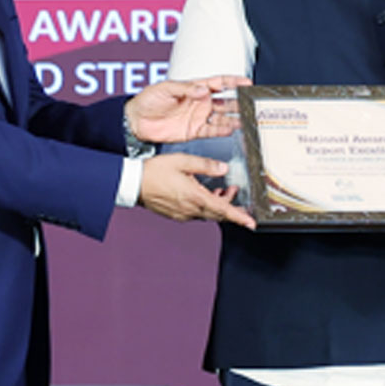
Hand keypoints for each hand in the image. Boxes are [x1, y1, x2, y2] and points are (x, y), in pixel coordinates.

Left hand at [126, 75, 247, 143]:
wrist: (137, 120)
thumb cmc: (148, 100)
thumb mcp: (166, 88)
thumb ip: (186, 89)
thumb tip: (203, 90)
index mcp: (195, 88)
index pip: (219, 83)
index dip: (233, 82)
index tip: (247, 82)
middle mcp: (200, 102)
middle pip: (225, 101)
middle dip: (238, 102)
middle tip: (250, 104)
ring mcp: (198, 117)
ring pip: (221, 117)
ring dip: (233, 118)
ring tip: (245, 119)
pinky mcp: (194, 131)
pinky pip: (211, 131)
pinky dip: (221, 131)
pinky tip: (230, 129)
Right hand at [139, 153, 255, 227]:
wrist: (133, 184)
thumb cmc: (154, 172)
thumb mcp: (182, 161)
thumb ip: (205, 165)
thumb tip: (223, 168)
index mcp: (194, 197)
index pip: (223, 210)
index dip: (239, 217)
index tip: (251, 223)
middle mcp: (190, 210)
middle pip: (218, 213)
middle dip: (230, 205)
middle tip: (234, 190)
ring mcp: (183, 214)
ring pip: (208, 213)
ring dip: (217, 204)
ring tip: (220, 189)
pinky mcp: (176, 215)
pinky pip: (196, 213)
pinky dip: (205, 205)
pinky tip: (203, 194)